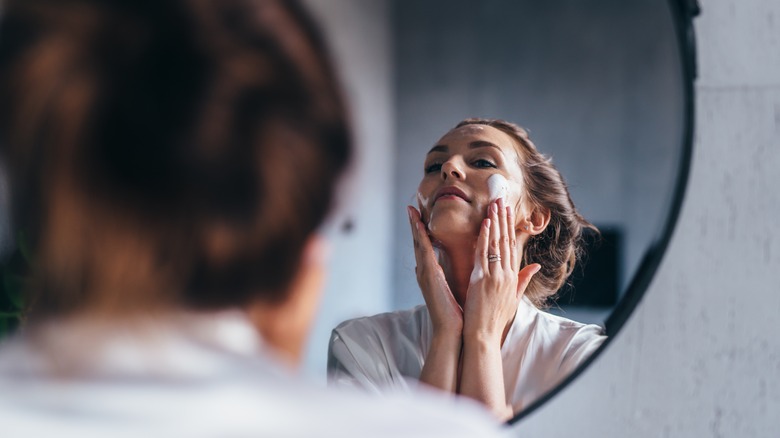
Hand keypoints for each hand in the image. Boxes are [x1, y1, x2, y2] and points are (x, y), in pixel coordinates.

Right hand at [408, 206, 462, 335]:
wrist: (452, 331)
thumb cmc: (455, 313)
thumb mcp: (452, 289)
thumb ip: (447, 276)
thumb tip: (443, 268)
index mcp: (432, 274)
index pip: (426, 248)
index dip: (422, 232)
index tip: (419, 216)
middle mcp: (425, 271)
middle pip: (418, 243)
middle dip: (414, 225)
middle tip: (410, 208)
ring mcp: (425, 273)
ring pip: (418, 245)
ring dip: (414, 227)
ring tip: (410, 211)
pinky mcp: (429, 277)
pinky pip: (425, 253)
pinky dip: (421, 238)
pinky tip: (419, 226)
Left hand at [463, 198, 539, 342]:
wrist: (484, 335)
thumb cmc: (495, 319)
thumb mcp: (514, 298)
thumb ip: (524, 280)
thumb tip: (537, 265)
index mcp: (513, 278)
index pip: (512, 246)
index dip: (511, 226)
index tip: (509, 210)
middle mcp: (507, 274)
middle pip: (506, 240)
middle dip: (504, 218)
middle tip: (502, 198)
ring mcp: (496, 276)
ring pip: (496, 243)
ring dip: (496, 222)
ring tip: (494, 203)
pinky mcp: (483, 279)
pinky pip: (484, 254)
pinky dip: (485, 238)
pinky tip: (486, 223)